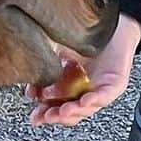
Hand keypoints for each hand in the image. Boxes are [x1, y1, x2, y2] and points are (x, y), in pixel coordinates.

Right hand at [25, 14, 140, 126]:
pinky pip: (105, 96)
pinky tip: (85, 101)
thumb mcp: (59, 49)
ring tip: (62, 111)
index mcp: (70, 87)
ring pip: (87, 109)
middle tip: (45, 117)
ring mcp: (101, 90)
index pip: (56, 106)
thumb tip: (25, 69)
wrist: (113, 23)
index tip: (34, 116)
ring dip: (74, 112)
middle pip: (71, 113)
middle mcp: (85, 92)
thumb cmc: (87, 37)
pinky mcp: (115, 84)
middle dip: (56, 117)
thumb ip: (44, 60)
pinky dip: (95, 99)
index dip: (44, 113)